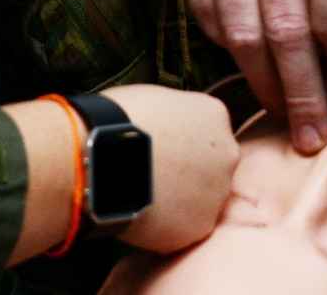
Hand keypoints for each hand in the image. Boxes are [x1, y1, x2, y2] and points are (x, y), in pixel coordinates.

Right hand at [0, 86, 237, 263]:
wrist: (99, 157)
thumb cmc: (115, 119)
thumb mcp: (154, 98)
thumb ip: (176, 116)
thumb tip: (169, 129)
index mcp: (214, 116)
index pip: (209, 130)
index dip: (184, 140)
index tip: (164, 147)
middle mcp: (226, 154)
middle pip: (212, 166)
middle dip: (190, 172)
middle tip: (155, 172)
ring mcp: (215, 193)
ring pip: (200, 199)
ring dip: (180, 200)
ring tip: (144, 193)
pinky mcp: (199, 226)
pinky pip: (184, 227)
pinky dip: (167, 225)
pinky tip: (142, 212)